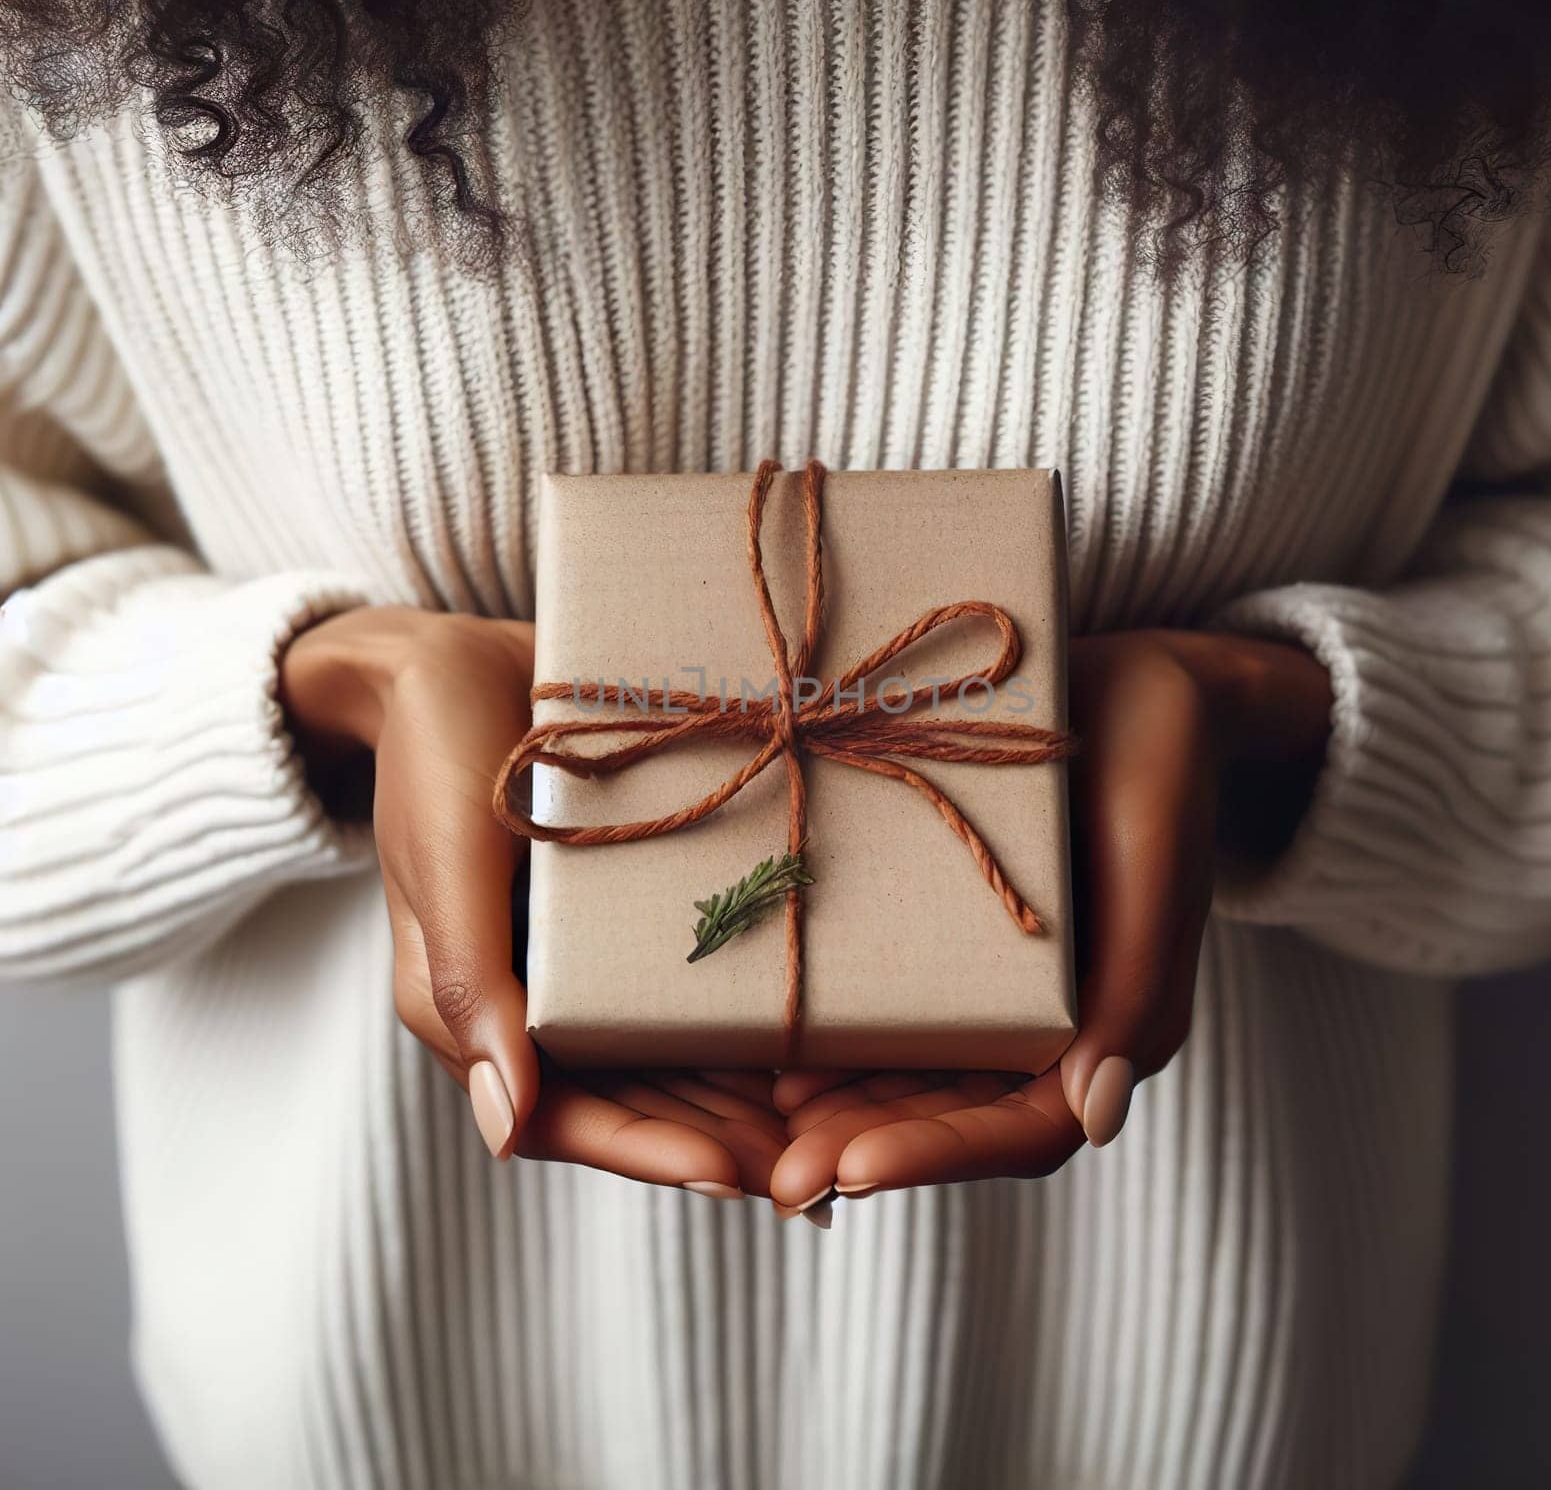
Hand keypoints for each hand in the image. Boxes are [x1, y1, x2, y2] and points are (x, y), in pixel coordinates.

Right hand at [280, 606, 785, 1196]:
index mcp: (476, 1010)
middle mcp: (539, 1001)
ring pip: (670, 1054)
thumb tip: (510, 1128)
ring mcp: (589, 960)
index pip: (563, 1115)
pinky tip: (815, 1025)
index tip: (732, 1173)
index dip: (646, 1149)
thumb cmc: (433, 759)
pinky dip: (742, 1010)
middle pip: (633, 1100)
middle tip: (813, 1171)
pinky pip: (691, 975)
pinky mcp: (631, 911)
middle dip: (716, 1140)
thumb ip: (467, 986)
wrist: (457, 662)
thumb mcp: (444, 865)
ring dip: (741, 1094)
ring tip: (832, 1119)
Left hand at [767, 628, 1331, 1216]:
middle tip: (778, 1179)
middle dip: (863, 1149)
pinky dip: (832, 1023)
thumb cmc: (1161, 766)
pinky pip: (884, 991)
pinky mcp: (940, 928)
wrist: (1129, 684)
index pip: (1024, 1129)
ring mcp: (986, 979)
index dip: (940, 1154)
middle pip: (947, 1115)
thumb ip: (1135, 991)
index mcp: (1108, 1028)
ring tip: (755, 1128)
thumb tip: (1098, 1118)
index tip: (854, 1171)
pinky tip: (762, 1034)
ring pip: (906, 1069)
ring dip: (835, 1106)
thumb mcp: (1158, 866)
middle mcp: (1038, 1021)